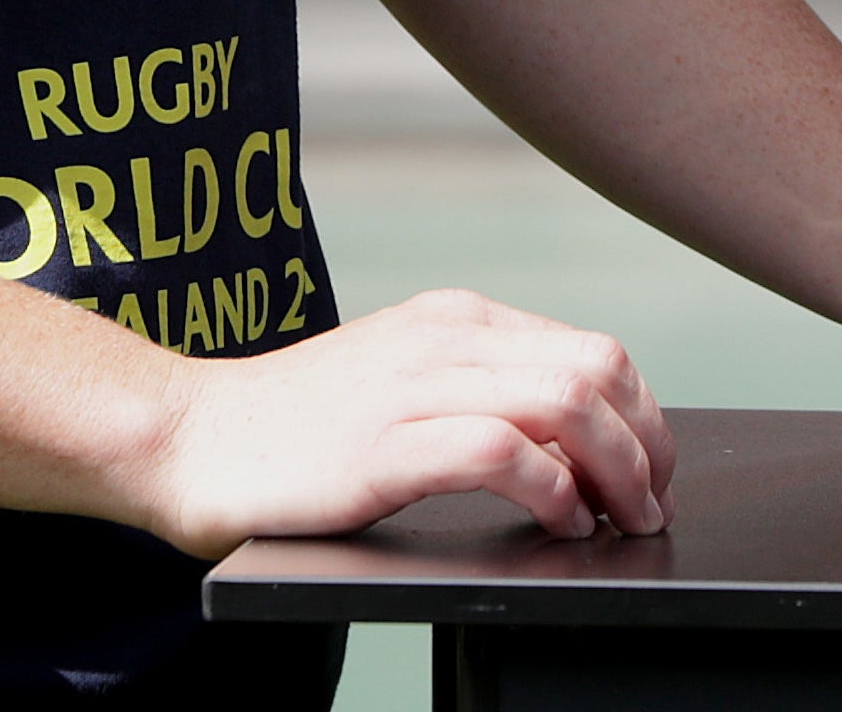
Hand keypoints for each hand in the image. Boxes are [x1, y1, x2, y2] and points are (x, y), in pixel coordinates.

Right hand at [131, 288, 676, 557]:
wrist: (189, 437)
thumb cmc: (294, 431)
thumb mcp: (402, 389)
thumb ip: (479, 398)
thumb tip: (576, 452)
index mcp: (455, 320)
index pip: (592, 348)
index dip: (644, 417)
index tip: (652, 473)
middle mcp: (444, 338)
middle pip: (596, 369)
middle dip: (648, 443)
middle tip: (651, 504)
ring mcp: (413, 386)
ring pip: (566, 403)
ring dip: (618, 471)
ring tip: (621, 519)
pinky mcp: (384, 444)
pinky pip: (502, 453)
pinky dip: (554, 491)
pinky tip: (560, 523)